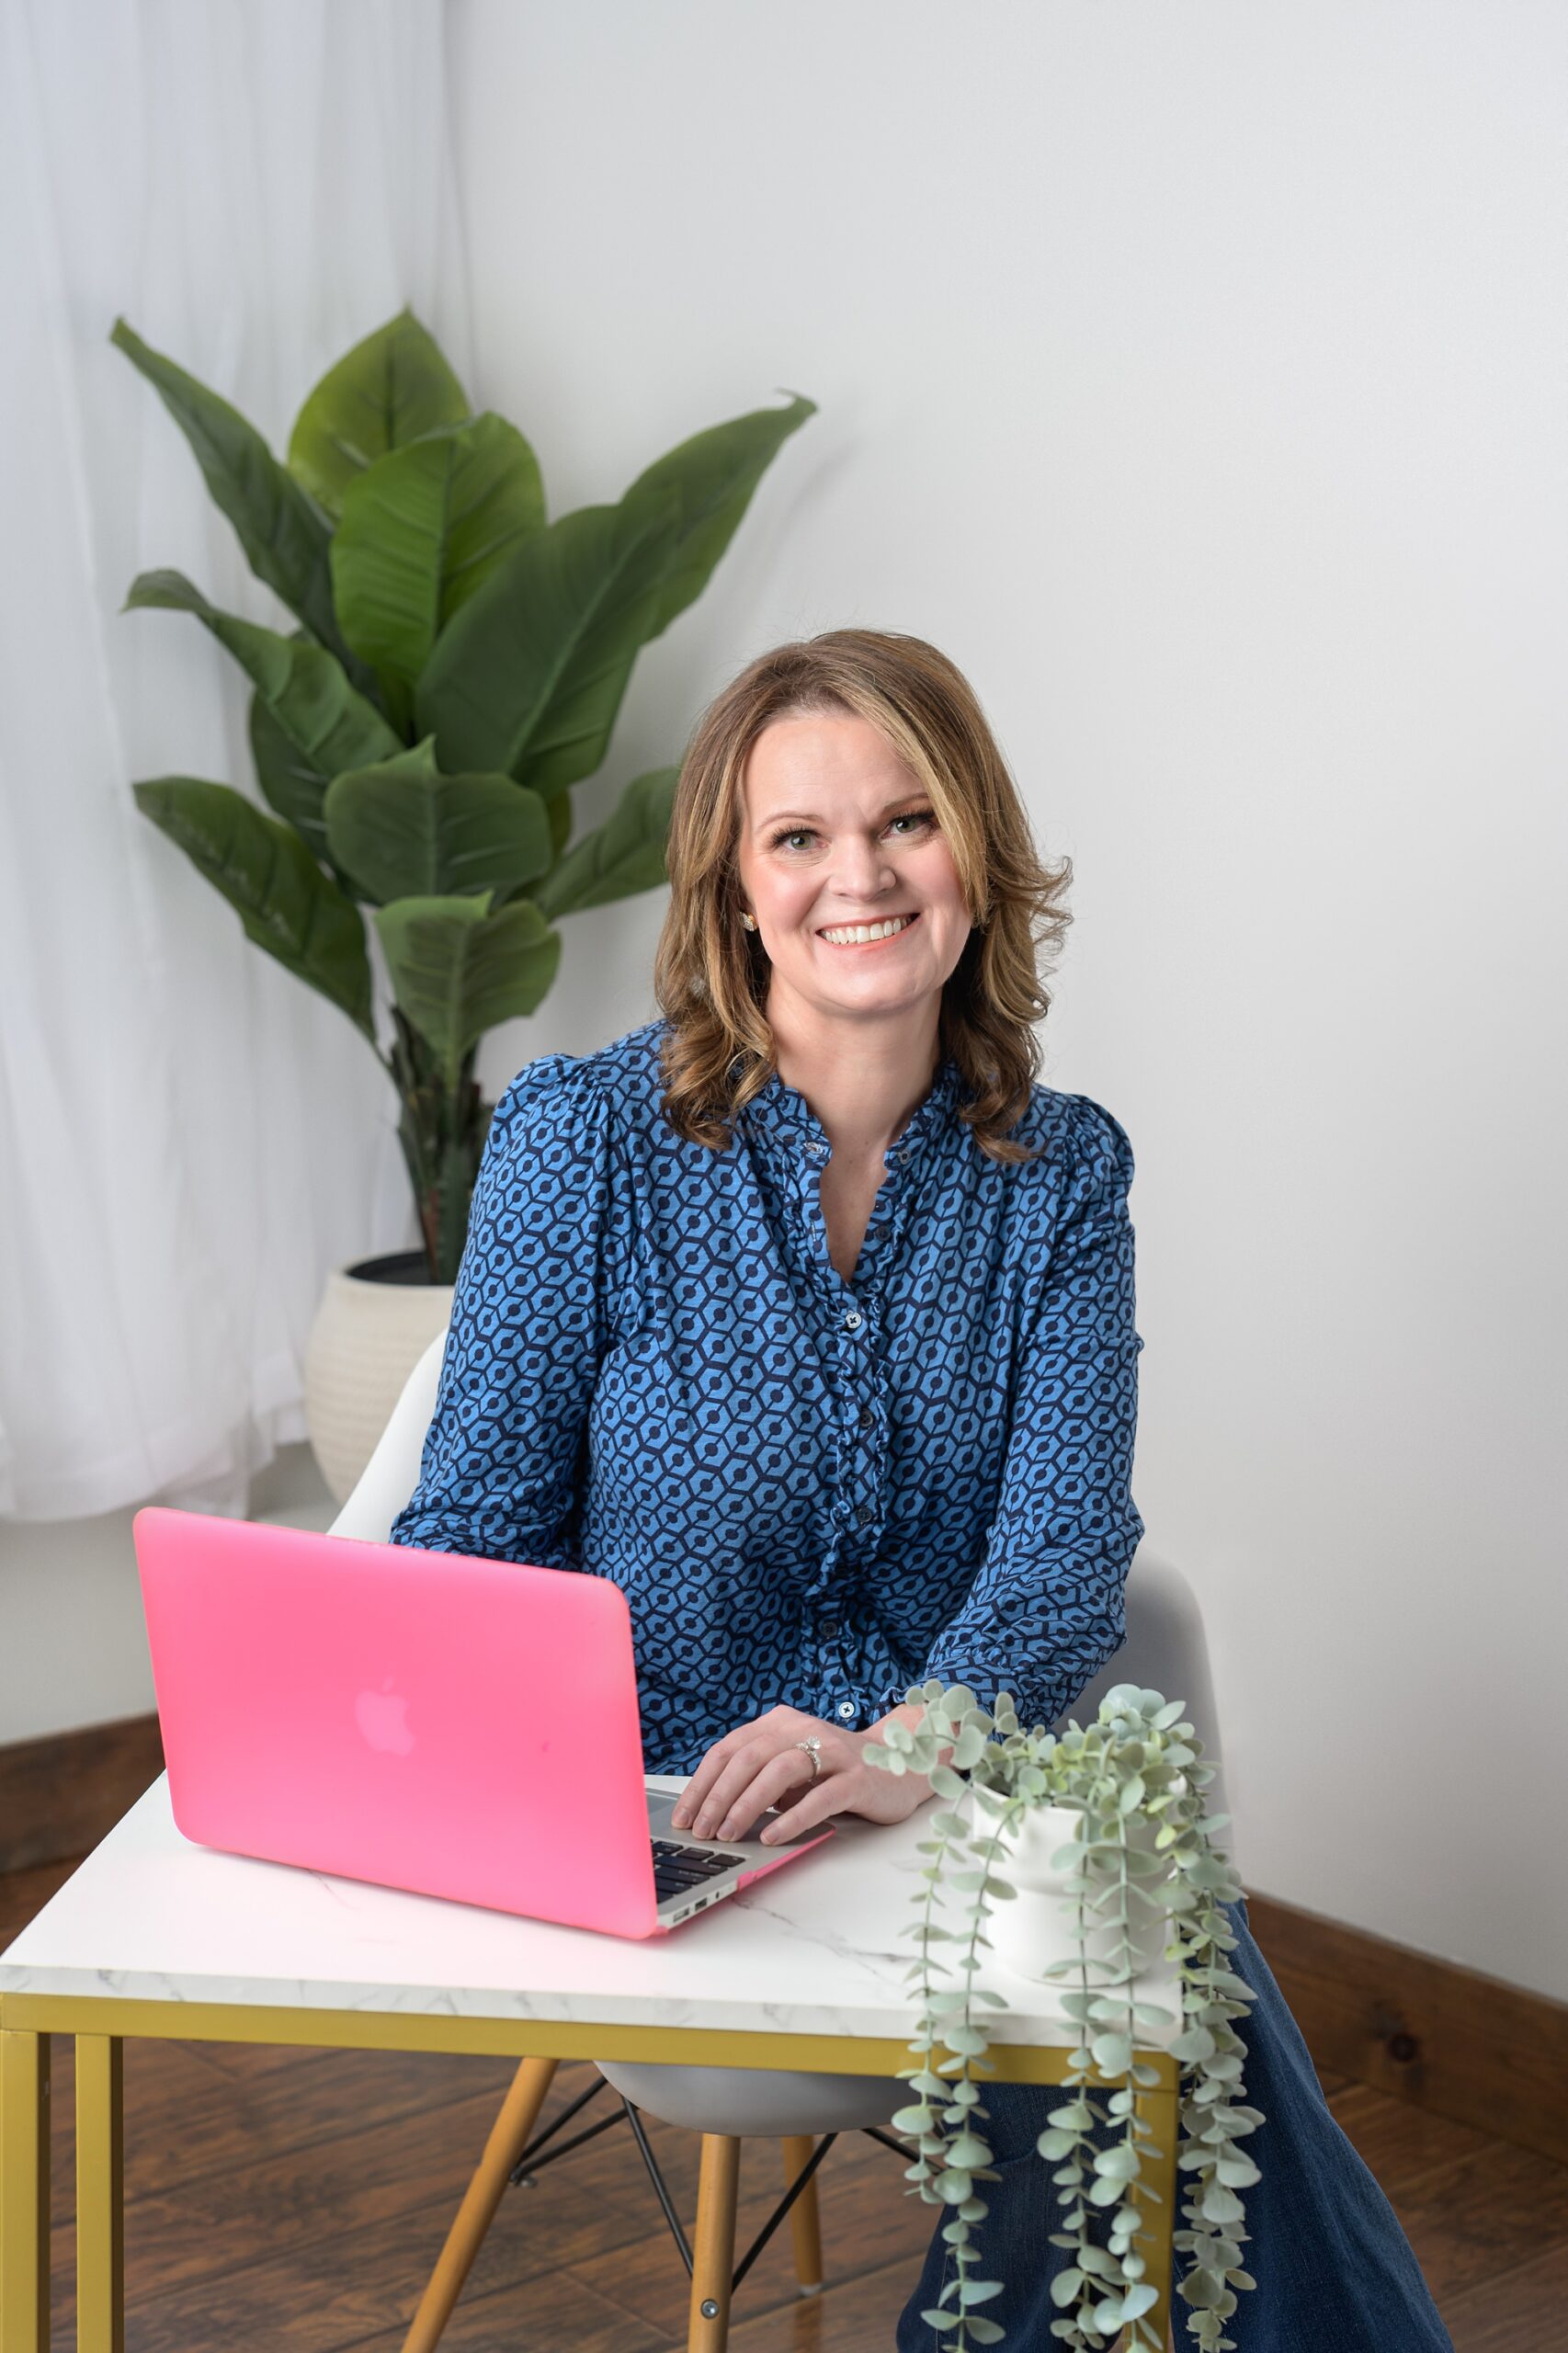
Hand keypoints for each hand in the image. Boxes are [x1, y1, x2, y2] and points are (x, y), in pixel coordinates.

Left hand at [667, 1703, 934, 1846]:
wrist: (902, 1766)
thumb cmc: (836, 1774)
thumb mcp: (791, 1772)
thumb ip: (758, 1781)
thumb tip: (711, 1814)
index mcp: (780, 1723)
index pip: (729, 1748)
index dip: (702, 1783)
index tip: (684, 1816)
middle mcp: (804, 1729)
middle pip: (749, 1756)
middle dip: (719, 1796)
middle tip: (703, 1831)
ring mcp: (833, 1752)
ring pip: (780, 1771)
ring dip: (748, 1804)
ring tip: (730, 1834)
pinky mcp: (858, 1777)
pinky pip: (821, 1796)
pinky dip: (792, 1817)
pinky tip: (772, 1836)